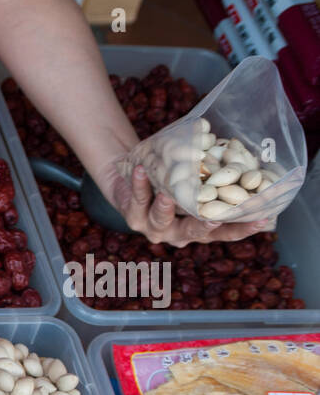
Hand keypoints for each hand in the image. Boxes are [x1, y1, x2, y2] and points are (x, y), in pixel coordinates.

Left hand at [101, 161, 272, 246]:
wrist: (136, 177)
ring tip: (168, 194)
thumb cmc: (175, 179)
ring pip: (161, 220)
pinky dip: (139, 185)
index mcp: (199, 227)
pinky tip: (140, 171)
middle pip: (193, 233)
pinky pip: (137, 200)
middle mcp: (177, 233)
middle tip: (212, 219)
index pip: (224, 232)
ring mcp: (154, 228)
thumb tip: (251, 160)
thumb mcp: (198, 181)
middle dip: (203, 227)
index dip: (241, 229)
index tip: (261, 218)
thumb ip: (217, 179)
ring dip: (165, 208)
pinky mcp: (133, 216)